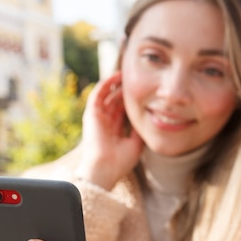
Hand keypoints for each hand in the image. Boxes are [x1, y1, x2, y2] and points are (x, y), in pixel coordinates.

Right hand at [76, 72, 143, 189]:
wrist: (105, 168)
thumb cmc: (120, 161)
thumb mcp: (135, 144)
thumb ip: (139, 130)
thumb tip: (149, 119)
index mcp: (114, 131)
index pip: (123, 111)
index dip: (131, 101)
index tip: (144, 91)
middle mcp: (105, 123)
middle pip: (114, 101)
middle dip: (123, 89)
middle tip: (135, 78)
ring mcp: (98, 118)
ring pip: (105, 96)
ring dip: (114, 84)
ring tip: (124, 73)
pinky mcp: (91, 114)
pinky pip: (97, 95)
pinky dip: (105, 85)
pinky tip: (114, 76)